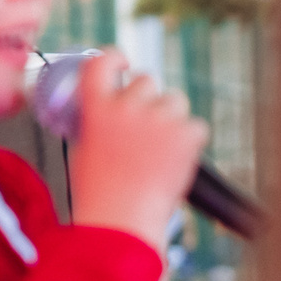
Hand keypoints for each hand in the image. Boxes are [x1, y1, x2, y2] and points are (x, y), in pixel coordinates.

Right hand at [66, 50, 207, 251]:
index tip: (123, 63)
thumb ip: (99, 120)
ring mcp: (158, 119)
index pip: (102, 62)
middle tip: (145, 127)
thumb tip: (115, 109)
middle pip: (146, 80)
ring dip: (171, 117)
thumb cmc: (99, 195)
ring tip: (161, 148)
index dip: (115, 57)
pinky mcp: (186, 135)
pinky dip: (190, 141)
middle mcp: (127, 107)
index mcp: (96, 108)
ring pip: (175, 100)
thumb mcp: (85, 148)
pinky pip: (196, 126)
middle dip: (148, 99)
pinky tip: (176, 161)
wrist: (122, 223)